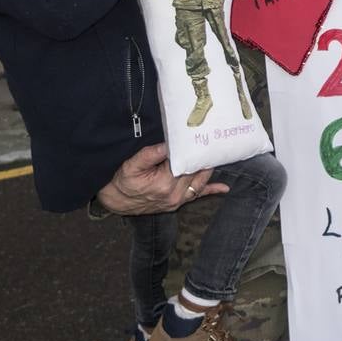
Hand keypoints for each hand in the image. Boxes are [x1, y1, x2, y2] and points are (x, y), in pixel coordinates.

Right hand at [95, 143, 227, 214]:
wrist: (117, 201)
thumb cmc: (123, 181)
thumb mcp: (131, 165)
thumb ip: (150, 154)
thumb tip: (168, 144)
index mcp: (165, 182)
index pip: (186, 162)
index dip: (194, 150)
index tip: (203, 138)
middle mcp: (175, 193)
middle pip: (196, 171)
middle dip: (204, 157)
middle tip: (215, 141)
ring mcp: (178, 200)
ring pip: (200, 182)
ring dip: (209, 169)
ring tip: (219, 154)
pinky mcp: (178, 203)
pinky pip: (197, 195)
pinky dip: (211, 191)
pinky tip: (224, 188)